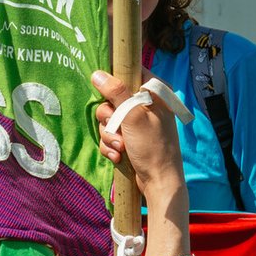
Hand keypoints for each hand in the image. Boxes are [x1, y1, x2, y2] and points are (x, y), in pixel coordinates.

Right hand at [92, 69, 183, 192]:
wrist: (159, 182)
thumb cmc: (152, 147)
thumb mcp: (133, 116)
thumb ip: (116, 92)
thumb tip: (96, 73)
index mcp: (153, 92)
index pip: (129, 72)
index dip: (114, 81)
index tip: (106, 93)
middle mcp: (145, 104)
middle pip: (112, 98)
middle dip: (109, 118)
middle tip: (117, 128)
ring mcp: (137, 122)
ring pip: (109, 118)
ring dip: (110, 135)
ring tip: (121, 148)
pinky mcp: (130, 137)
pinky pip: (111, 134)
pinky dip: (111, 145)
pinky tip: (119, 156)